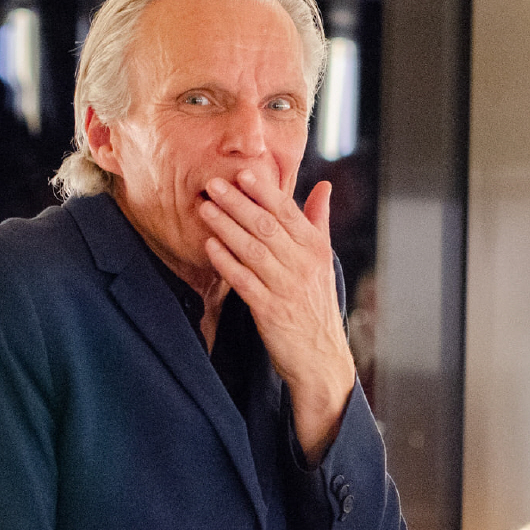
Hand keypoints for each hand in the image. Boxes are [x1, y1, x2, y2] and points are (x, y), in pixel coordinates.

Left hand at [200, 172, 356, 464]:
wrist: (321, 357)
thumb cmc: (317, 305)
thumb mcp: (323, 261)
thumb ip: (319, 221)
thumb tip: (324, 186)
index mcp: (315, 249)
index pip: (288, 213)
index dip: (264, 192)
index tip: (243, 172)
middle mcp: (302, 265)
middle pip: (266, 227)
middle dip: (238, 203)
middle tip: (213, 184)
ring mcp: (286, 288)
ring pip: (253, 250)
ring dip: (227, 227)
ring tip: (205, 209)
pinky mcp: (270, 311)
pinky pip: (244, 281)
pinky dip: (227, 262)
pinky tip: (210, 246)